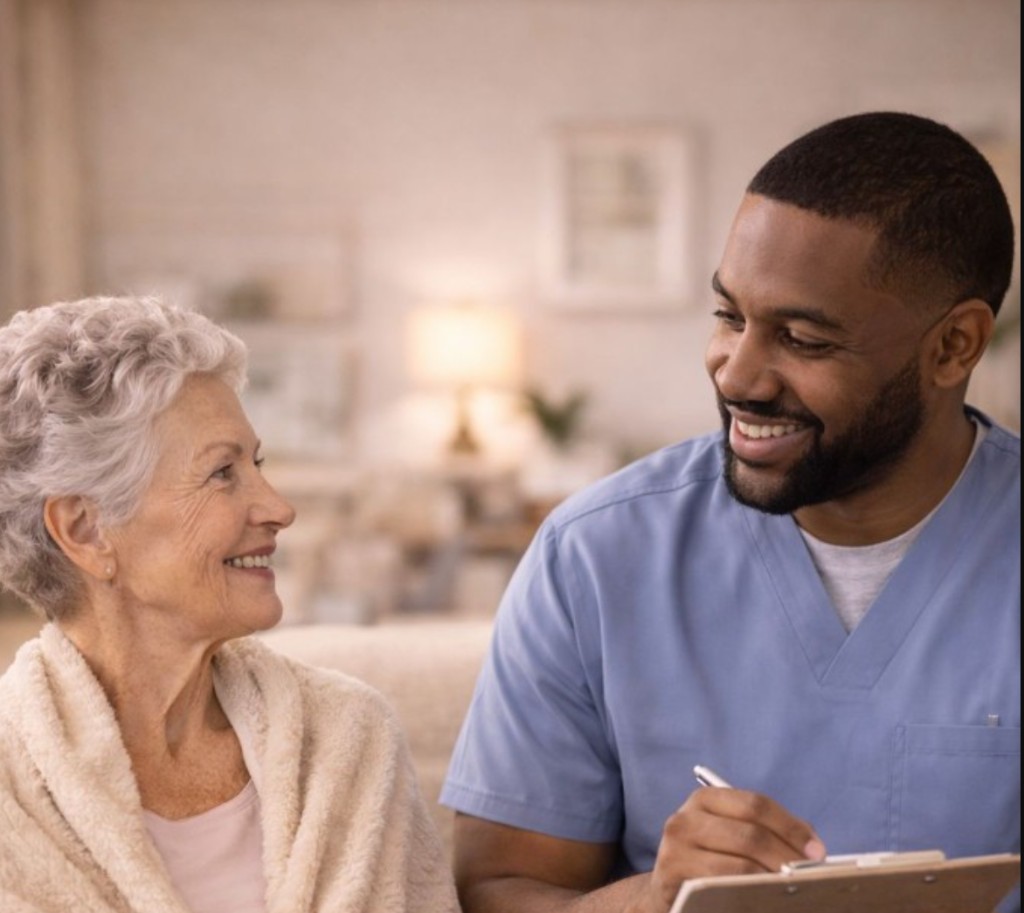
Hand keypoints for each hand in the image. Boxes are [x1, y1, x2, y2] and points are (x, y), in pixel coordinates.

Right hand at [641, 786, 825, 911]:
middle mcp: (686, 819)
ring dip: (773, 881)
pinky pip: (723, 891)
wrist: (669, 892)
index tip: (817, 851)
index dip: (790, 827)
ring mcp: (675, 850)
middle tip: (811, 877)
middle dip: (787, 857)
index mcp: (705, 799)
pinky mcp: (673, 881)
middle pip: (750, 835)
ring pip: (739, 866)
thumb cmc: (712, 862)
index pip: (755, 805)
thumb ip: (769, 833)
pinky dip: (751, 898)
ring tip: (794, 892)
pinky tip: (766, 903)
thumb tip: (812, 846)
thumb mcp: (734, 837)